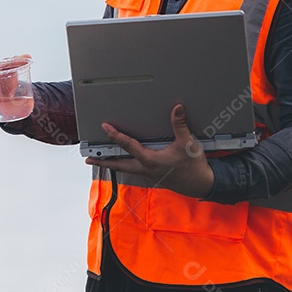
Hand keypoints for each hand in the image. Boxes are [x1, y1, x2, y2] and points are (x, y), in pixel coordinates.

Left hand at [84, 104, 214, 198]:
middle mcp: (146, 169)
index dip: (115, 136)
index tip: (105, 127)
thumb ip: (180, 125)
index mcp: (151, 160)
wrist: (202, 183)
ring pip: (126, 169)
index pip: (128, 146)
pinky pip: (134, 170)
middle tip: (89, 157)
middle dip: (103, 161)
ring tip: (100, 160)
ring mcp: (148, 175)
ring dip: (112, 164)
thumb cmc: (194, 166)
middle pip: (119, 164)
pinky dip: (125, 166)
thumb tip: (177, 108)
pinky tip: (123, 162)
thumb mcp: (188, 143)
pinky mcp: (153, 176)